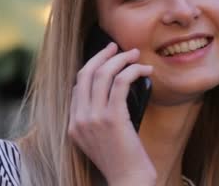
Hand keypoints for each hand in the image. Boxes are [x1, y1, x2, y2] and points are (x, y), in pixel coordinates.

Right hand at [68, 42, 155, 184]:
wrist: (129, 181)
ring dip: (121, 59)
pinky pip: (120, 82)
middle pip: (86, 74)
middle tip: (117, 47)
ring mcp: (93, 118)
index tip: (107, 58)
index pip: (78, 86)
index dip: (93, 66)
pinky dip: (133, 71)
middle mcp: (78, 119)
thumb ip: (101, 117)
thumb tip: (115, 88)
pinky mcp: (112, 118)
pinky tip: (144, 70)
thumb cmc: (123, 162)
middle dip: (102, 55)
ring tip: (135, 55)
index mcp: (73, 125)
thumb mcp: (103, 139)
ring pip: (103, 74)